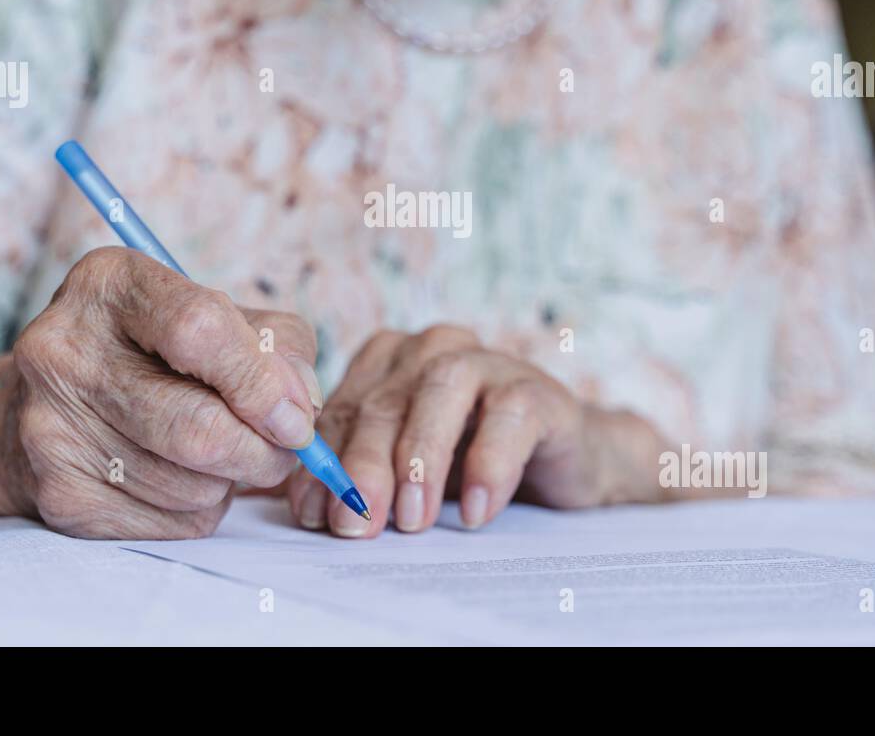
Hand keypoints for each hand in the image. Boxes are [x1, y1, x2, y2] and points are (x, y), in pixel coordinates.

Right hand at [7, 247, 322, 538]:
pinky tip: (179, 476)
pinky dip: (198, 509)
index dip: (262, 383)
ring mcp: (50, 426)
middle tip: (284, 451)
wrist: (47, 405)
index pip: (200, 330)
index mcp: (108, 284)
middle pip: (198, 427)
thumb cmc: (155, 351)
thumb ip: (276, 344)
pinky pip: (169, 523)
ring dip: (230, 480)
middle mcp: (64, 350)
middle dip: (262, 451)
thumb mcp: (219, 315)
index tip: (296, 418)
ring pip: (191, 485)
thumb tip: (300, 406)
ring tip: (218, 453)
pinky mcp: (58, 493)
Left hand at [287, 325, 629, 537]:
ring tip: (412, 519)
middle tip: (355, 524)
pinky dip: (489, 464)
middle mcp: (431, 350)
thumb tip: (310, 510)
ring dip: (421, 458)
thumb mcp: (406, 476)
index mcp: (386, 362)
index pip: (341, 412)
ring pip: (440, 392)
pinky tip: (475, 511)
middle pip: (384, 402)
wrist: (564, 466)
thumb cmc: (470, 466)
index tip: (312, 516)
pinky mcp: (536, 389)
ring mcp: (486, 362)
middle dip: (364, 466)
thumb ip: (360, 480)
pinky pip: (508, 415)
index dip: (324, 466)